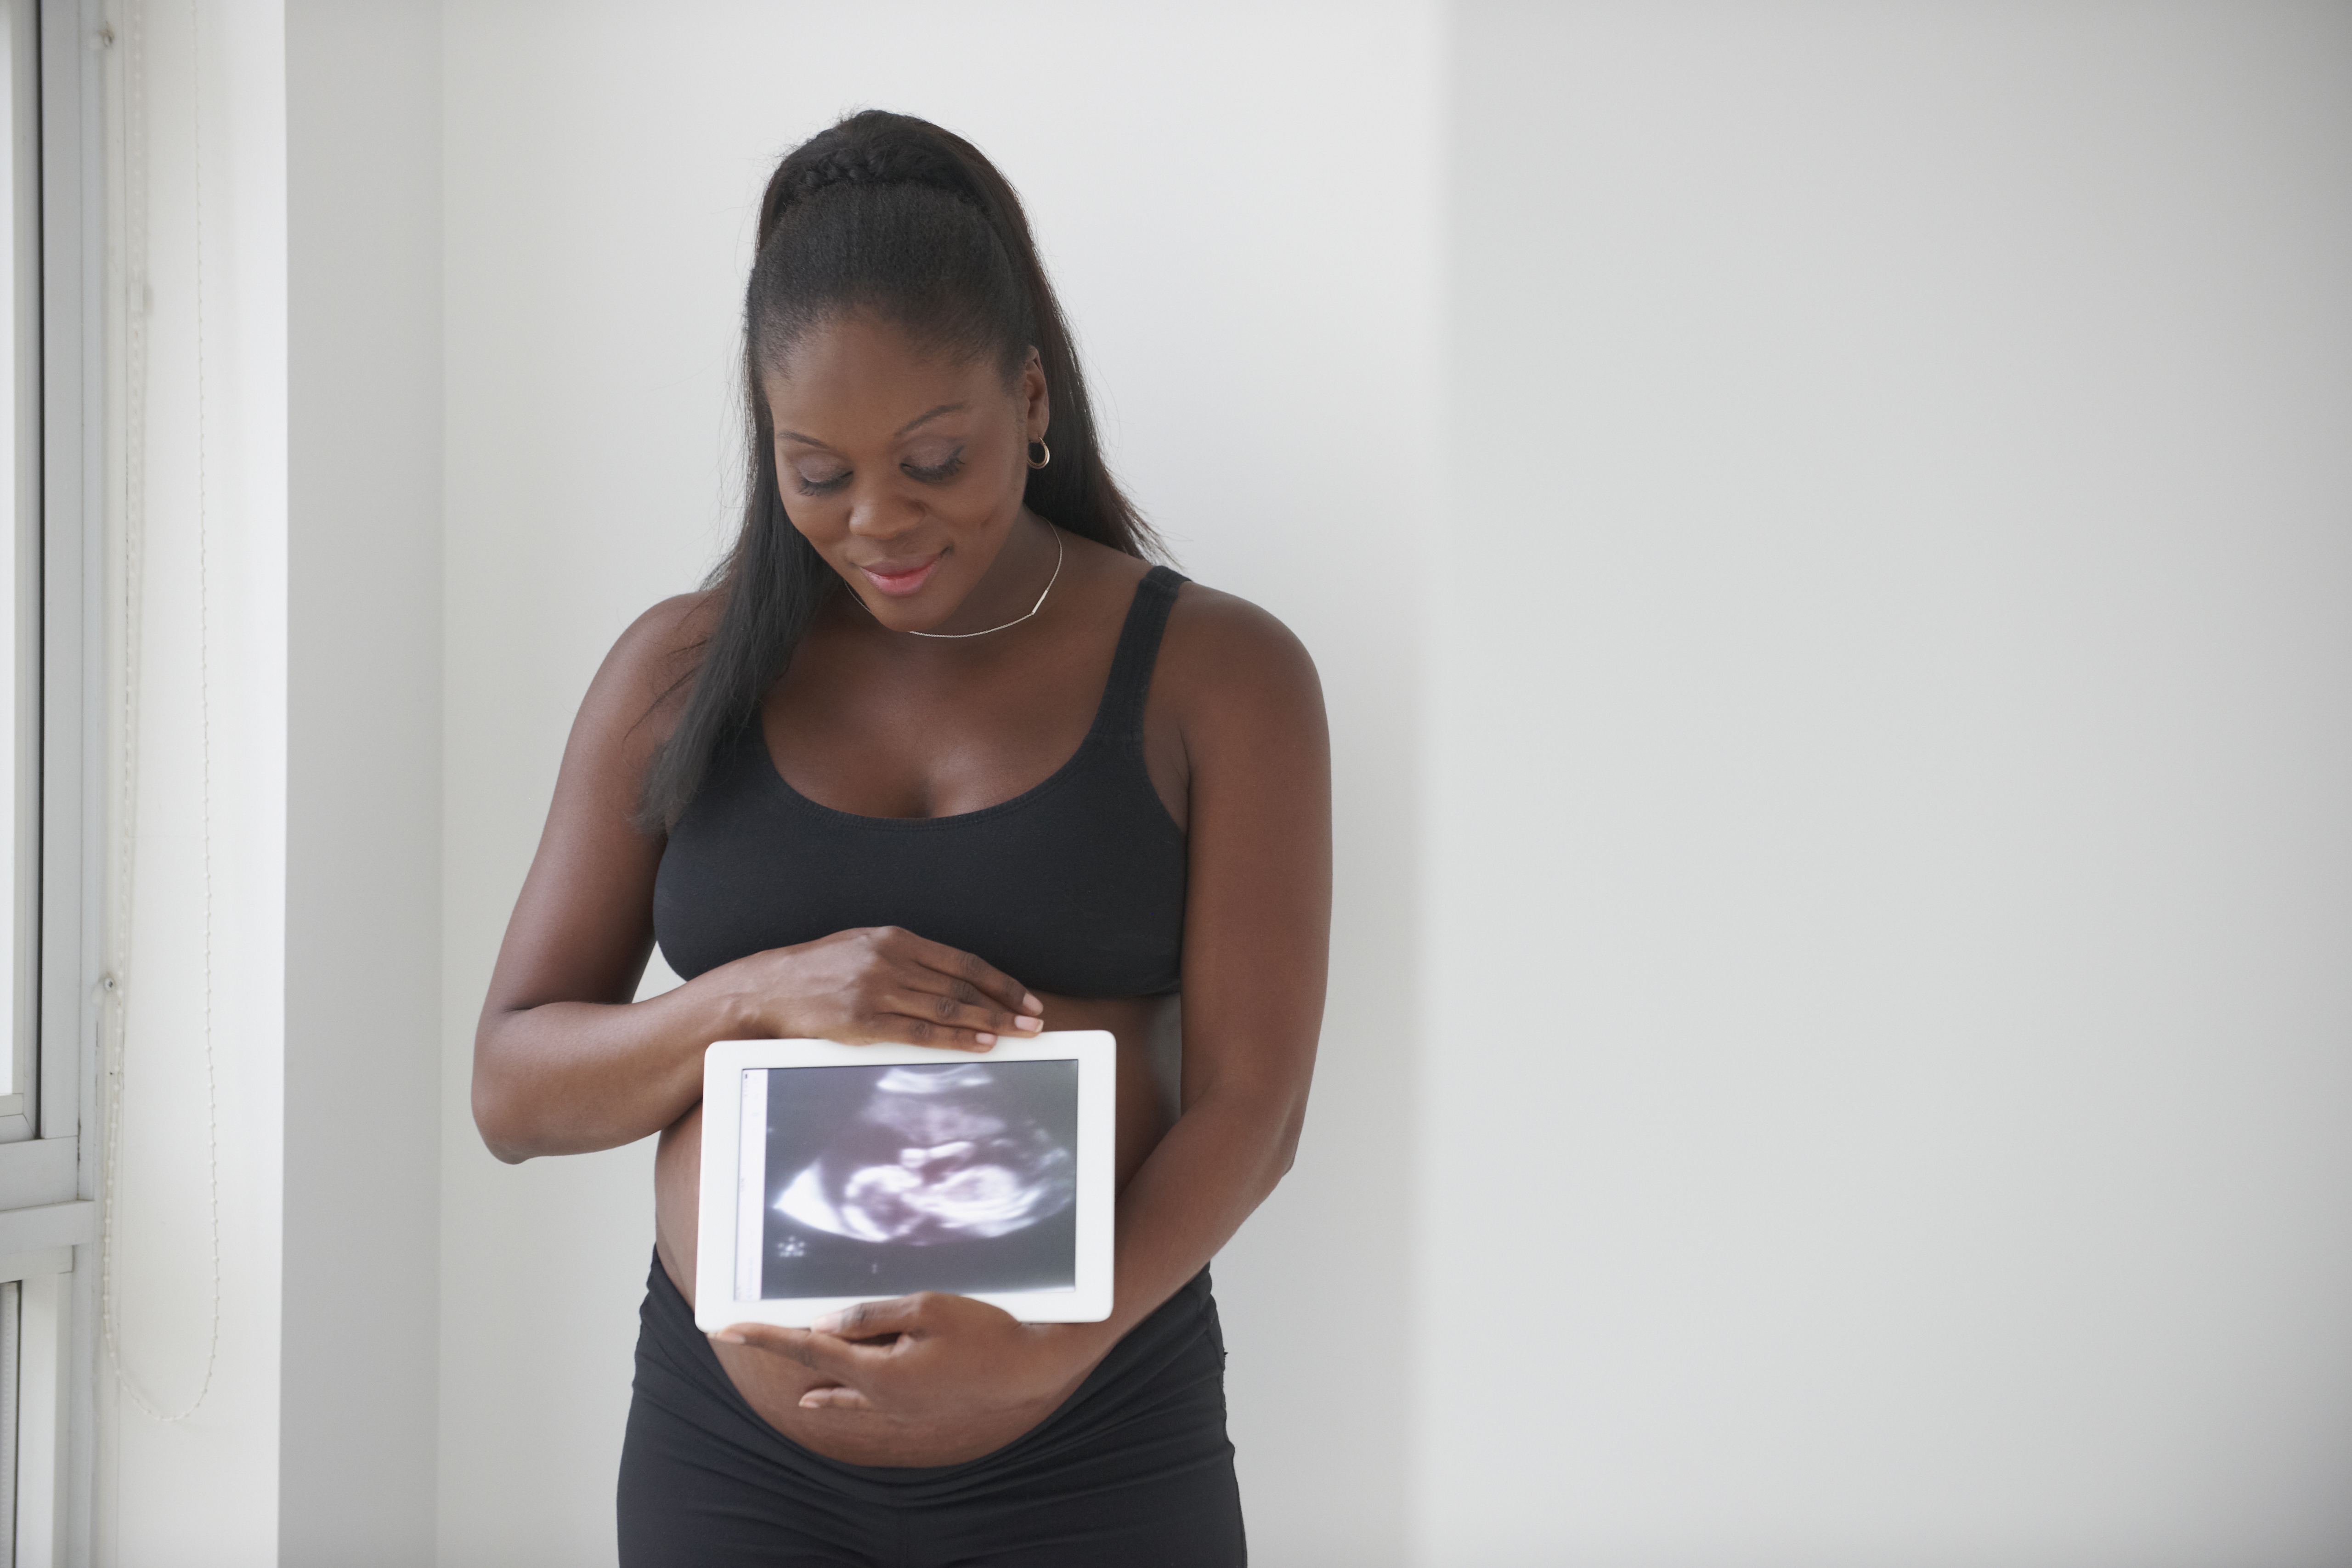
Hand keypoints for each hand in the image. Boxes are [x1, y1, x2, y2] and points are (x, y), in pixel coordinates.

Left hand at [713, 1293, 1093, 1418]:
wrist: (1028, 1368)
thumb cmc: (983, 1332)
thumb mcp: (926, 1308)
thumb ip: (872, 1316)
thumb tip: (826, 1324)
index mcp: (879, 1371)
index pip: (809, 1348)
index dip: (766, 1336)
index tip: (727, 1327)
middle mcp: (880, 1396)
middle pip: (819, 1367)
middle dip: (783, 1345)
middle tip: (744, 1328)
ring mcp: (897, 1406)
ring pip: (838, 1383)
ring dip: (808, 1365)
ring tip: (775, 1347)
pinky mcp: (913, 1406)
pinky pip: (861, 1397)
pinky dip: (835, 1391)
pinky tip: (820, 1394)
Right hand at [727, 926, 1044, 1050]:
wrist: (768, 989)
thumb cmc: (818, 971)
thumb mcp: (863, 948)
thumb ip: (904, 959)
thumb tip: (950, 980)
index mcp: (895, 938)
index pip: (962, 960)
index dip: (1000, 980)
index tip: (1027, 996)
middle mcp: (890, 959)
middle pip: (962, 984)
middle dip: (1005, 1004)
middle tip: (1037, 1020)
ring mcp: (877, 989)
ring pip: (947, 1007)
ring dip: (988, 1022)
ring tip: (1019, 1034)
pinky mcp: (863, 1021)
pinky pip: (919, 1032)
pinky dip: (954, 1037)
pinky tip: (980, 1043)